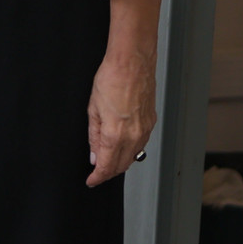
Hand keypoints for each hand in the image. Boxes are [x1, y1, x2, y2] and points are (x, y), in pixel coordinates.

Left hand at [86, 46, 156, 186]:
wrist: (132, 63)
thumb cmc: (111, 79)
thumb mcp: (92, 109)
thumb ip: (94, 135)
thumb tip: (94, 155)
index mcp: (115, 133)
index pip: (107, 165)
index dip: (98, 176)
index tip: (91, 180)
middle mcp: (134, 135)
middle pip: (122, 165)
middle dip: (109, 172)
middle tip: (97, 173)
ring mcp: (145, 129)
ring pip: (133, 156)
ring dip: (120, 163)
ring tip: (107, 162)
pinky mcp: (151, 123)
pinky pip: (140, 144)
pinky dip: (131, 150)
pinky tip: (122, 147)